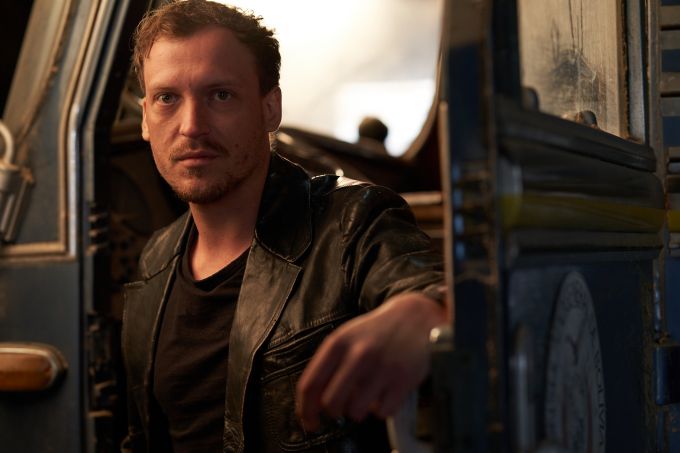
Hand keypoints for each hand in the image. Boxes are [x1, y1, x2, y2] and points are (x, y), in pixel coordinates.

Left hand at [295, 292, 446, 430]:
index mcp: (338, 343)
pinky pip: (383, 412)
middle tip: (343, 406)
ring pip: (356, 412)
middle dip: (335, 411)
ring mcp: (381, 367)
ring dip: (359, 410)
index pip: (310, 384)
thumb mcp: (347, 338)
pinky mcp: (403, 380)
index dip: (305, 410)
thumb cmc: (377, 332)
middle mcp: (358, 354)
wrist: (415, 317)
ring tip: (367, 394)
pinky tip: (385, 392)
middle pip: (331, 404)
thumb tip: (312, 402)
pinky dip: (383, 408)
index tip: (309, 422)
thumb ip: (328, 365)